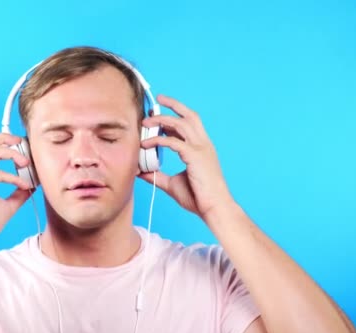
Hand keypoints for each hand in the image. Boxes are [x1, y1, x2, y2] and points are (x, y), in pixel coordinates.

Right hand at [0, 133, 33, 240]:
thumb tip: (32, 184)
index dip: (2, 144)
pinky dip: (13, 177)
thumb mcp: (8, 204)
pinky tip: (24, 185)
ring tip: (26, 162)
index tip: (19, 147)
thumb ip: (18, 192)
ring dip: (11, 154)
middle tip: (21, 142)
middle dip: (4, 138)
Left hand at [138, 94, 234, 218]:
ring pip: (181, 123)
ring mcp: (201, 148)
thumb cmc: (198, 198)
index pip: (189, 123)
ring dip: (161, 119)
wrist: (214, 208)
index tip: (158, 114)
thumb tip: (141, 172)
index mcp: (202, 148)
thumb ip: (158, 176)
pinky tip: (146, 144)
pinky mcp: (195, 156)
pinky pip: (173, 141)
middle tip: (157, 100)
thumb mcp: (172, 184)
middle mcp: (203, 144)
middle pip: (190, 115)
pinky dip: (158, 140)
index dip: (174, 116)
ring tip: (145, 122)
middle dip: (173, 104)